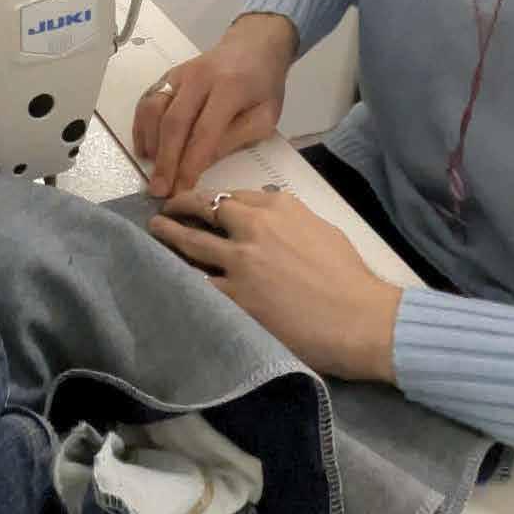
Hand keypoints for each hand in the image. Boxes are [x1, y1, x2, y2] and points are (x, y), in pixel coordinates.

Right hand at [132, 14, 297, 197]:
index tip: (182, 190)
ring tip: (153, 170)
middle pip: (174, 122)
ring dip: (151, 144)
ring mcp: (179, 74)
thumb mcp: (265, 117)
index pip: (204, 132)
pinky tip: (146, 149)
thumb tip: (201, 163)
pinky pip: (147, 102)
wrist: (253, 46)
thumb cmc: (263, 86)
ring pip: (154, 110)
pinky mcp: (167, 75)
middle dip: (165, 161)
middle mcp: (199, 77)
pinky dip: (142, 127)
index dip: (190, 164)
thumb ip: (235, 138)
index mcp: (229, 87)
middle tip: (159, 190)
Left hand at [149, 187, 401, 382]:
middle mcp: (254, 227)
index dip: (209, 198)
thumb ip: (287, 218)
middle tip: (165, 210)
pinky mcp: (235, 298)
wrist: (359, 317)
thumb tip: (265, 215)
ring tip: (154, 232)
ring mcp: (241, 263)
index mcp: (278, 207)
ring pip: (191, 243)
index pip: (231, 195)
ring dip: (168, 236)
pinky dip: (178, 277)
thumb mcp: (320, 229)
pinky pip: (197, 284)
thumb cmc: (348, 276)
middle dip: (179, 206)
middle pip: (205, 209)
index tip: (197, 203)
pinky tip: (165, 276)